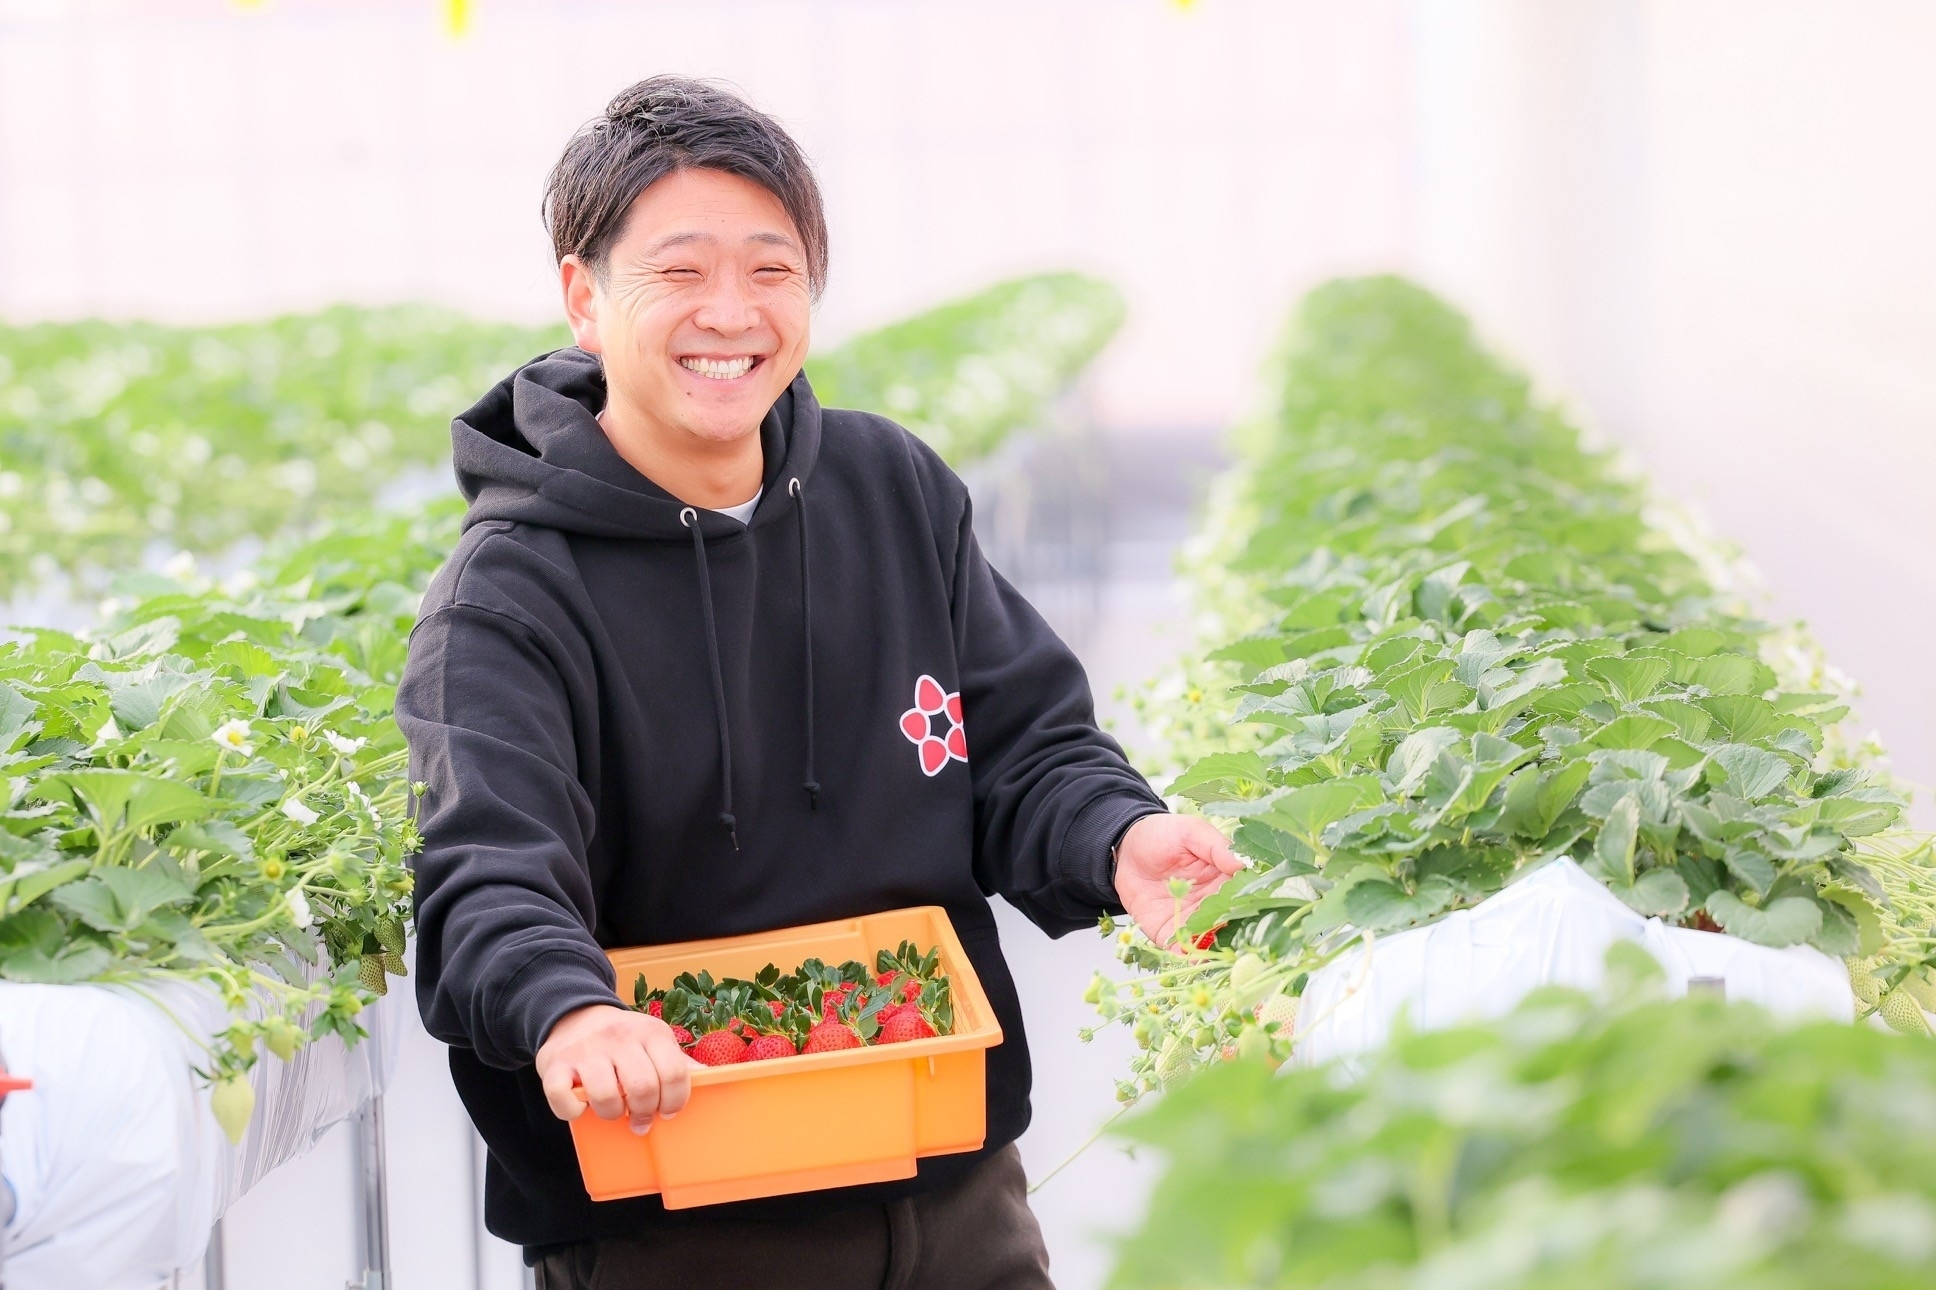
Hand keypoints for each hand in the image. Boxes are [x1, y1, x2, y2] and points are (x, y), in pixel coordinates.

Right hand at [536, 1003, 695, 1134]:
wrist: (573, 1014)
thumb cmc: (620, 1038)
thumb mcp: (653, 1039)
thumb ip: (677, 1061)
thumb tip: (711, 1078)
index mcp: (651, 1032)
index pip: (674, 1074)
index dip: (674, 1102)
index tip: (666, 1111)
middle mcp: (619, 1038)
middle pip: (643, 1089)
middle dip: (645, 1114)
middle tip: (641, 1119)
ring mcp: (586, 1050)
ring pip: (606, 1098)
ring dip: (612, 1114)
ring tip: (613, 1110)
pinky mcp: (554, 1063)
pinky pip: (563, 1098)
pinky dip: (573, 1112)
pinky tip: (581, 1106)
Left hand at [1113, 813, 1242, 946]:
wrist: (1125, 848)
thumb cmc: (1162, 834)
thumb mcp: (1191, 831)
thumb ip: (1216, 847)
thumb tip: (1243, 865)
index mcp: (1224, 878)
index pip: (1242, 895)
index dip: (1249, 904)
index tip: (1254, 912)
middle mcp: (1211, 902)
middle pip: (1229, 922)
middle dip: (1235, 933)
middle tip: (1239, 941)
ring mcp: (1191, 919)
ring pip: (1208, 939)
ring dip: (1214, 948)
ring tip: (1217, 953)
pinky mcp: (1168, 930)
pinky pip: (1180, 947)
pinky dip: (1187, 955)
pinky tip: (1191, 957)